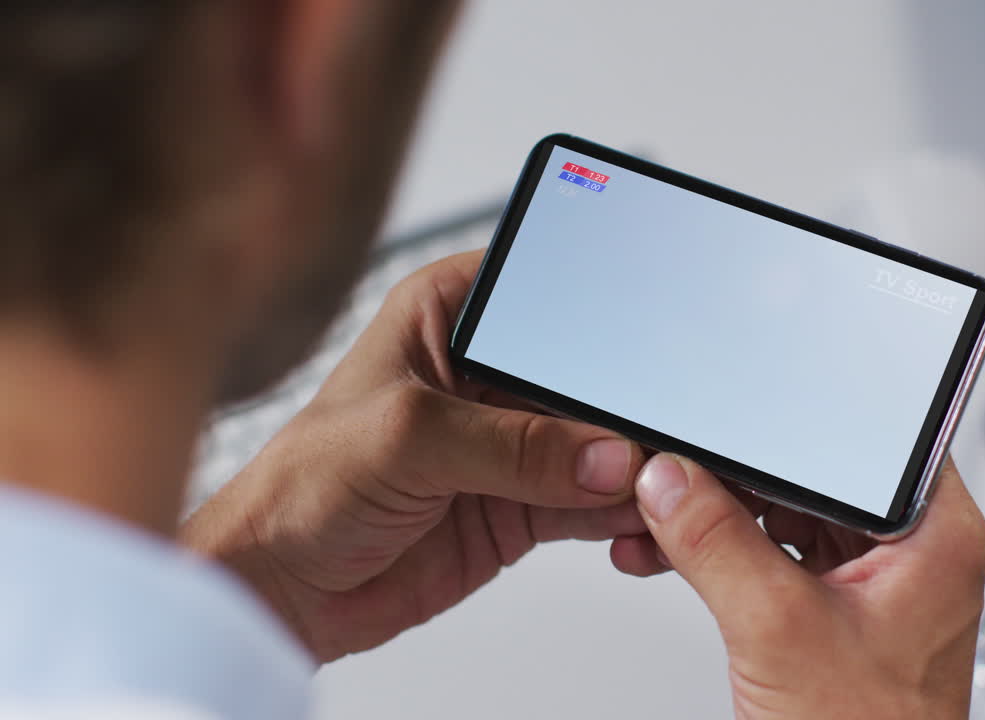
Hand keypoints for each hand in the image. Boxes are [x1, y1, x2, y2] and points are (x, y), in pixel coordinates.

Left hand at [182, 250, 645, 661]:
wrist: (281, 590)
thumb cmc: (301, 487)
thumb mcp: (406, 438)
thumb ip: (511, 446)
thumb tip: (603, 457)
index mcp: (452, 315)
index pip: (552, 295)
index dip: (605, 316)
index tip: (654, 350)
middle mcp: (490, 372)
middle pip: (590, 378)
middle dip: (632, 407)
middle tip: (672, 437)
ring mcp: (513, 443)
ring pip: (603, 445)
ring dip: (639, 469)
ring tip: (670, 488)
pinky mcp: (525, 503)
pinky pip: (595, 504)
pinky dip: (626, 516)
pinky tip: (644, 525)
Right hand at [613, 454, 984, 719]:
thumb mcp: (778, 629)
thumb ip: (719, 545)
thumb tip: (672, 483)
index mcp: (934, 535)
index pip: (868, 433)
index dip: (798, 418)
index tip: (732, 423)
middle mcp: (908, 550)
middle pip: (816, 472)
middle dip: (739, 476)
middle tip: (683, 474)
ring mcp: (869, 581)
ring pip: (786, 511)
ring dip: (721, 515)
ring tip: (665, 517)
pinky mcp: (831, 607)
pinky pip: (771, 553)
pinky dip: (722, 553)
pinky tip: (675, 553)